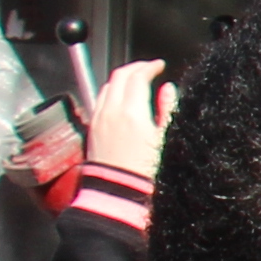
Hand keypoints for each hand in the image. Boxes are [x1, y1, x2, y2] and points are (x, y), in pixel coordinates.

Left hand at [87, 60, 172, 181]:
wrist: (119, 194)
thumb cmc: (146, 172)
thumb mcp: (166, 139)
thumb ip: (168, 109)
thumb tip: (168, 89)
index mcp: (132, 112)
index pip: (138, 76)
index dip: (150, 66)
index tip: (159, 66)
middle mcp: (111, 112)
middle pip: (119, 76)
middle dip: (135, 68)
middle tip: (148, 68)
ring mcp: (99, 120)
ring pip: (106, 86)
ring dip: (121, 79)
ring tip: (134, 82)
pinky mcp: (93, 130)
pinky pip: (99, 101)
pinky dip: (110, 92)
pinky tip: (120, 99)